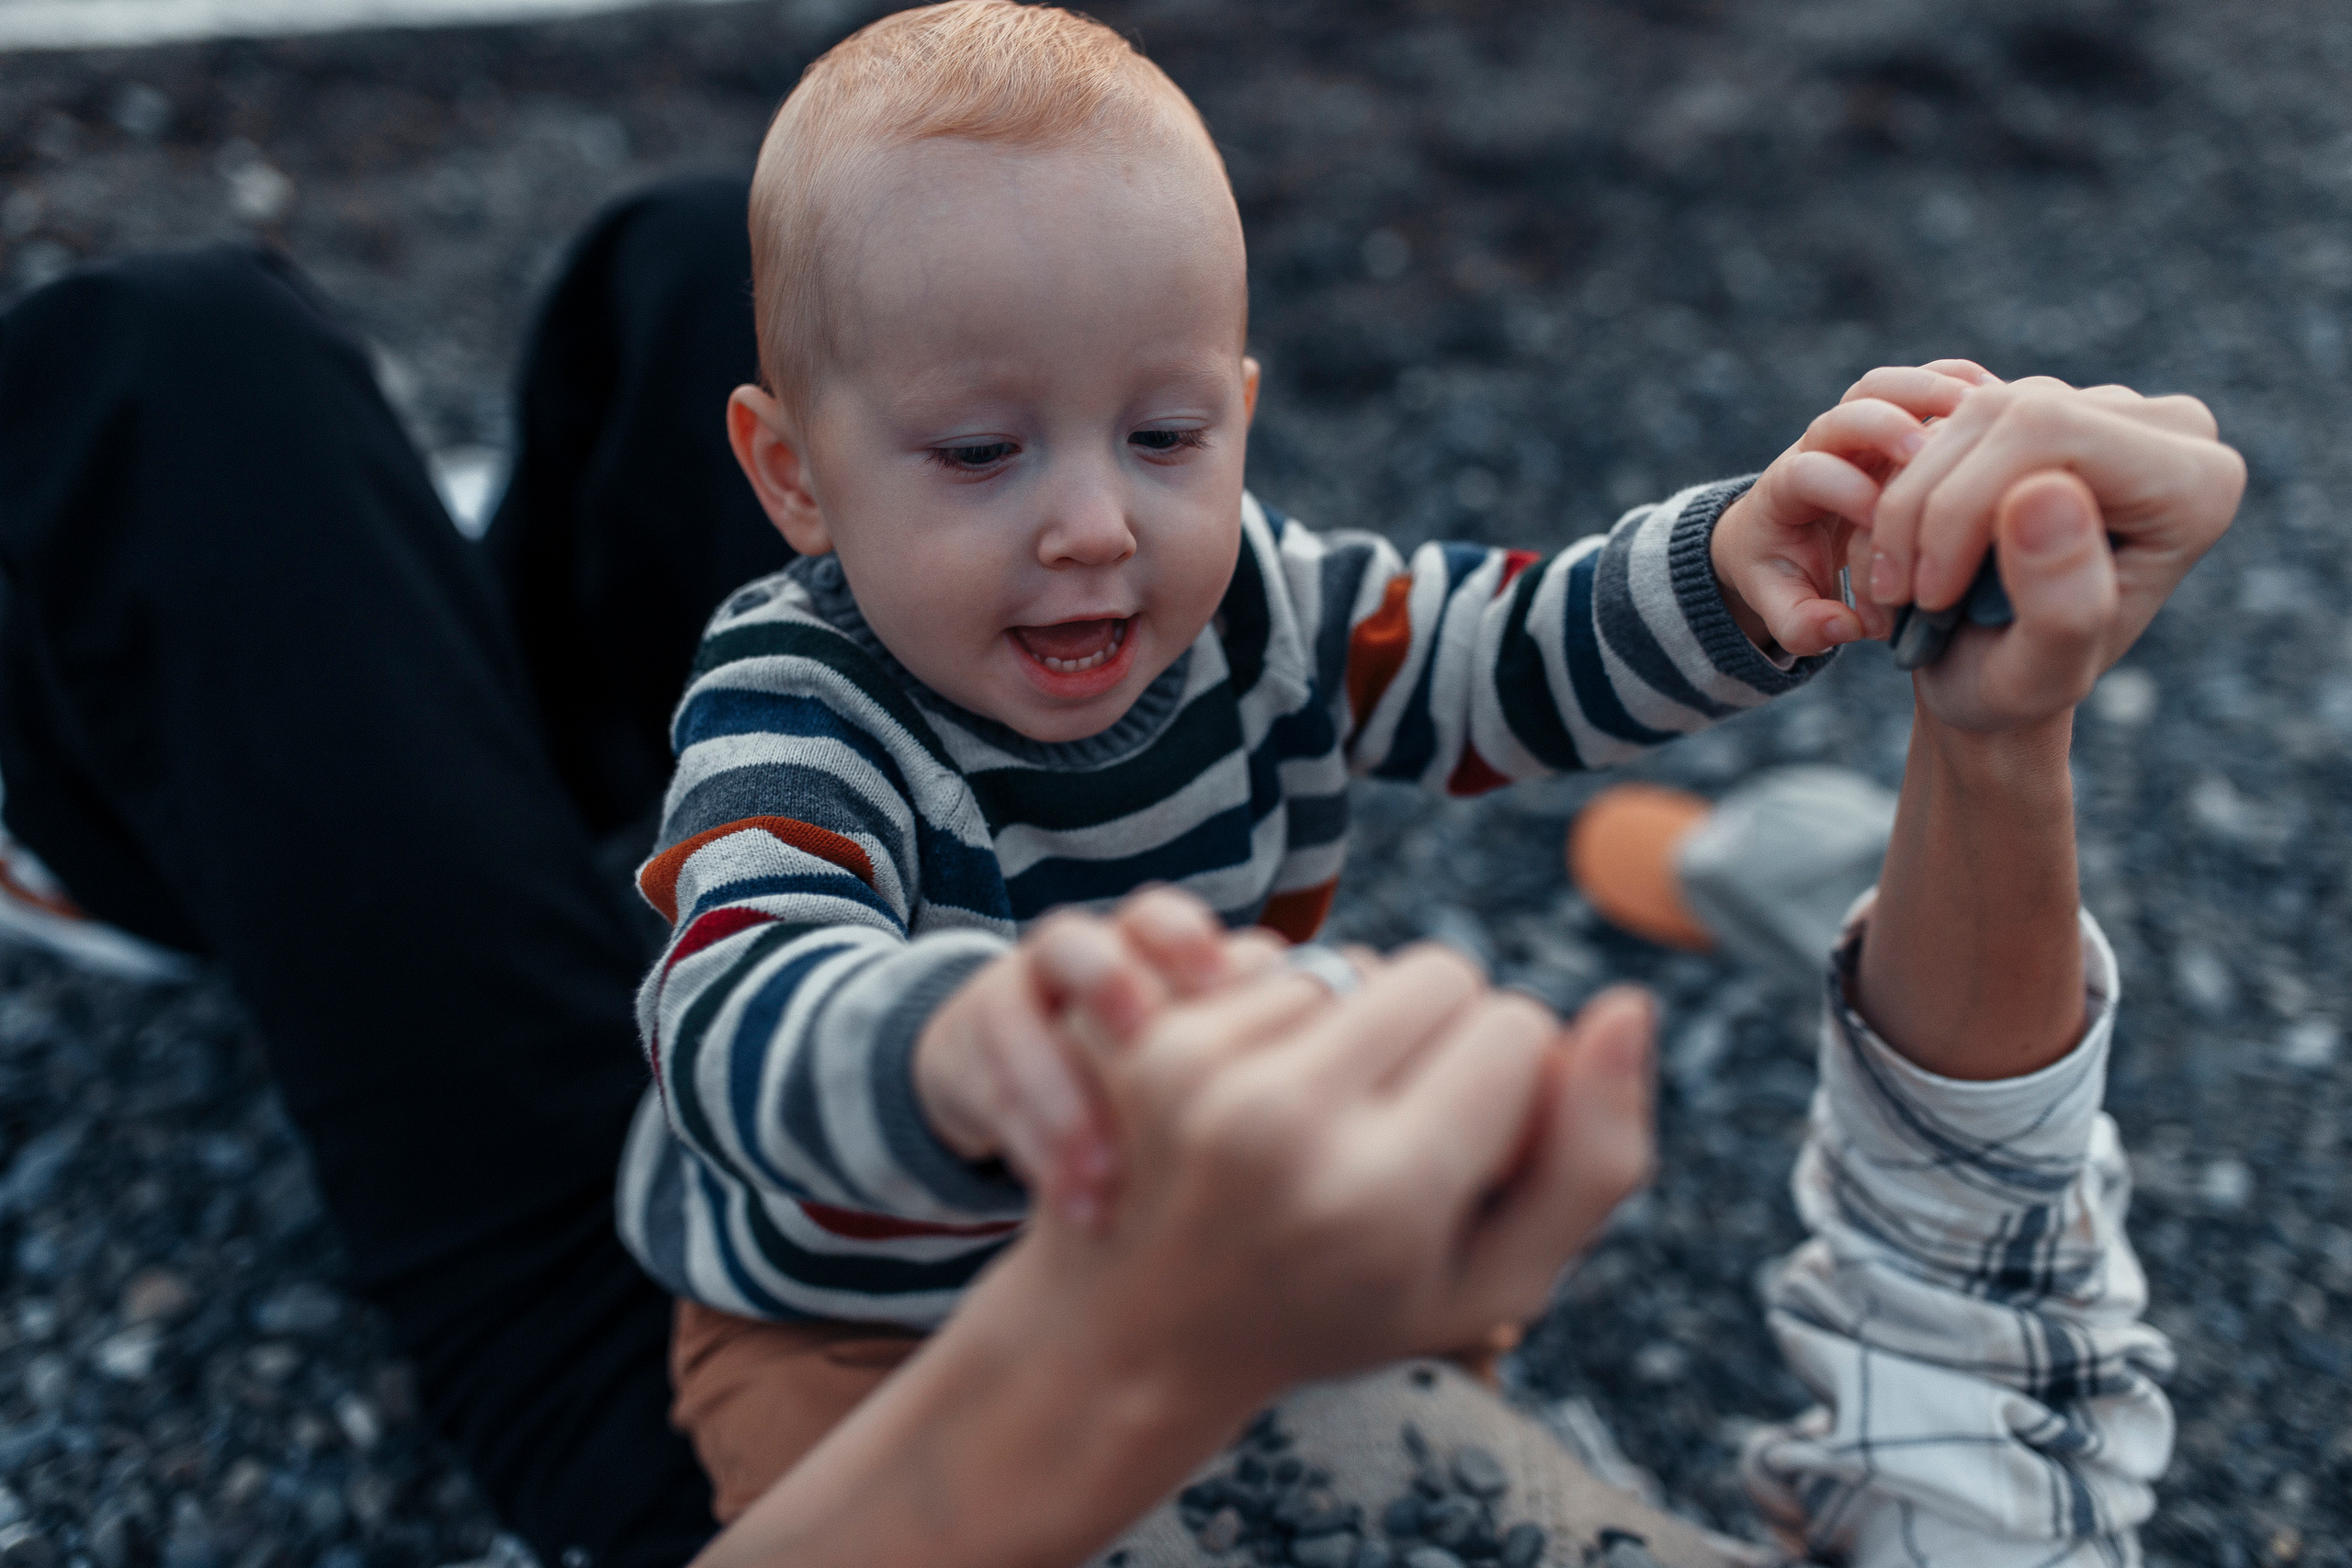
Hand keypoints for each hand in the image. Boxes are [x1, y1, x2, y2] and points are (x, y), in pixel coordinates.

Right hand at [912, 888, 1269, 1228]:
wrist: (1018, 1077)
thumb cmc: (1149, 1073)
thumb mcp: (1198, 1053)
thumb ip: (1254, 1049)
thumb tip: (1351, 1076)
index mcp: (1140, 949)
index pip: (1160, 920)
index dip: (1189, 947)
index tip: (1228, 994)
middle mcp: (1072, 963)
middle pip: (1079, 945)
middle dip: (1108, 990)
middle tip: (1143, 1046)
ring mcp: (1011, 1004)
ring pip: (1017, 1021)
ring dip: (1059, 1097)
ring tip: (1106, 1172)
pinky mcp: (969, 1054)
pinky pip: (988, 1092)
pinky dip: (1033, 1150)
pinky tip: (1077, 1205)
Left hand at [1030, 930, 1659, 1398]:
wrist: (1147, 1337)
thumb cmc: (1343, 1310)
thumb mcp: (1496, 1282)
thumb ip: (1593, 1161)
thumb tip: (1628, 1005)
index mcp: (1386, 1193)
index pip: (1516, 1029)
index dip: (1515, 1084)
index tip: (1472, 1154)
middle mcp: (1288, 1120)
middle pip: (1441, 972)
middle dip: (1446, 1034)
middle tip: (1402, 1128)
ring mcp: (1207, 1071)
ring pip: (1359, 960)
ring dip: (1365, 1022)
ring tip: (1332, 1119)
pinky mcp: (1154, 1040)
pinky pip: (1279, 965)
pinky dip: (1292, 1018)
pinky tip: (1269, 1099)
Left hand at [1711, 361, 1991, 656]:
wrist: (1789, 536)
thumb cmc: (1790, 574)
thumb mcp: (1786, 608)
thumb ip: (1802, 625)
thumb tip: (1843, 626)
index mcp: (1787, 488)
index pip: (1808, 470)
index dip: (1841, 488)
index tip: (1878, 518)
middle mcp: (1824, 444)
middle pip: (1848, 409)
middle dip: (1885, 425)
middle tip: (1926, 450)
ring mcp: (1864, 424)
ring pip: (1890, 386)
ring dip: (1931, 392)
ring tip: (1977, 414)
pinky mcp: (1903, 416)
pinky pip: (1929, 379)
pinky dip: (1961, 382)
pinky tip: (2003, 403)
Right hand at [1864, 378, 2244, 730]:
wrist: (1993, 673)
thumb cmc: (2020, 685)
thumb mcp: (2039, 675)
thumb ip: (2062, 602)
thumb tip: (2044, 493)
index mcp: (2195, 487)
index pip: (2050, 432)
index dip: (1963, 504)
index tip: (1932, 592)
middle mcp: (2168, 430)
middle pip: (2014, 411)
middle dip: (1932, 504)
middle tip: (1905, 590)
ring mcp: (2108, 408)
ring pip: (1976, 408)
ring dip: (1913, 498)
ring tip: (1905, 579)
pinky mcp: (2052, 404)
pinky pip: (1960, 415)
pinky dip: (1914, 483)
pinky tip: (1915, 544)